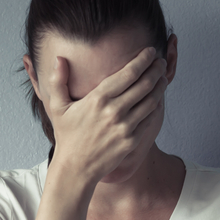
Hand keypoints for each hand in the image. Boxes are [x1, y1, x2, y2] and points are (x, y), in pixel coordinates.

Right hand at [45, 46, 166, 180]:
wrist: (76, 168)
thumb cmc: (67, 135)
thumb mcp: (58, 107)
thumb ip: (57, 81)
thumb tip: (59, 58)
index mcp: (98, 99)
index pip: (128, 73)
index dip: (143, 60)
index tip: (150, 51)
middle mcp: (114, 111)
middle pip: (144, 84)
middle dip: (156, 69)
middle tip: (159, 62)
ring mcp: (125, 127)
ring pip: (151, 100)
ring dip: (160, 86)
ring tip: (162, 78)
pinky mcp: (132, 140)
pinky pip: (149, 118)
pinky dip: (155, 106)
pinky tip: (156, 99)